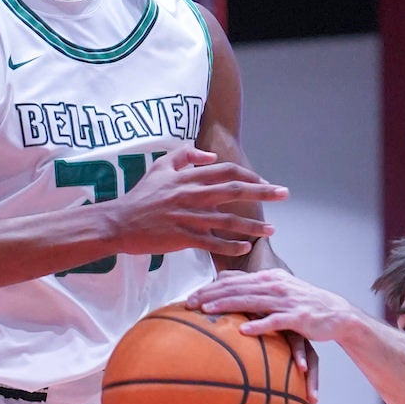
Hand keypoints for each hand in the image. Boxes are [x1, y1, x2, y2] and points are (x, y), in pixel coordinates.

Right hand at [102, 148, 286, 259]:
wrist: (120, 222)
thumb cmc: (141, 195)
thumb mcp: (160, 166)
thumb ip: (185, 155)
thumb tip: (211, 156)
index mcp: (189, 177)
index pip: (226, 171)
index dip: (248, 176)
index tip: (264, 182)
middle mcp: (192, 195)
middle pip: (235, 191)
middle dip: (263, 192)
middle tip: (284, 194)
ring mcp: (188, 217)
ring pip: (228, 220)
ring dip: (253, 225)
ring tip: (273, 229)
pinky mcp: (183, 237)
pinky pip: (213, 242)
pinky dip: (231, 245)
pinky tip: (246, 248)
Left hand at [189, 269, 347, 403]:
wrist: (336, 313)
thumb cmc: (302, 304)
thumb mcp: (277, 290)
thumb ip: (253, 286)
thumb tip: (225, 280)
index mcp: (268, 278)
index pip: (233, 281)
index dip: (210, 288)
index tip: (189, 298)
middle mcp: (275, 285)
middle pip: (237, 288)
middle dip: (211, 296)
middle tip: (189, 304)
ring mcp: (286, 300)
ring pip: (251, 301)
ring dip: (227, 305)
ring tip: (207, 311)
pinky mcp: (297, 317)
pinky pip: (275, 321)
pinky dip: (259, 325)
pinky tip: (243, 331)